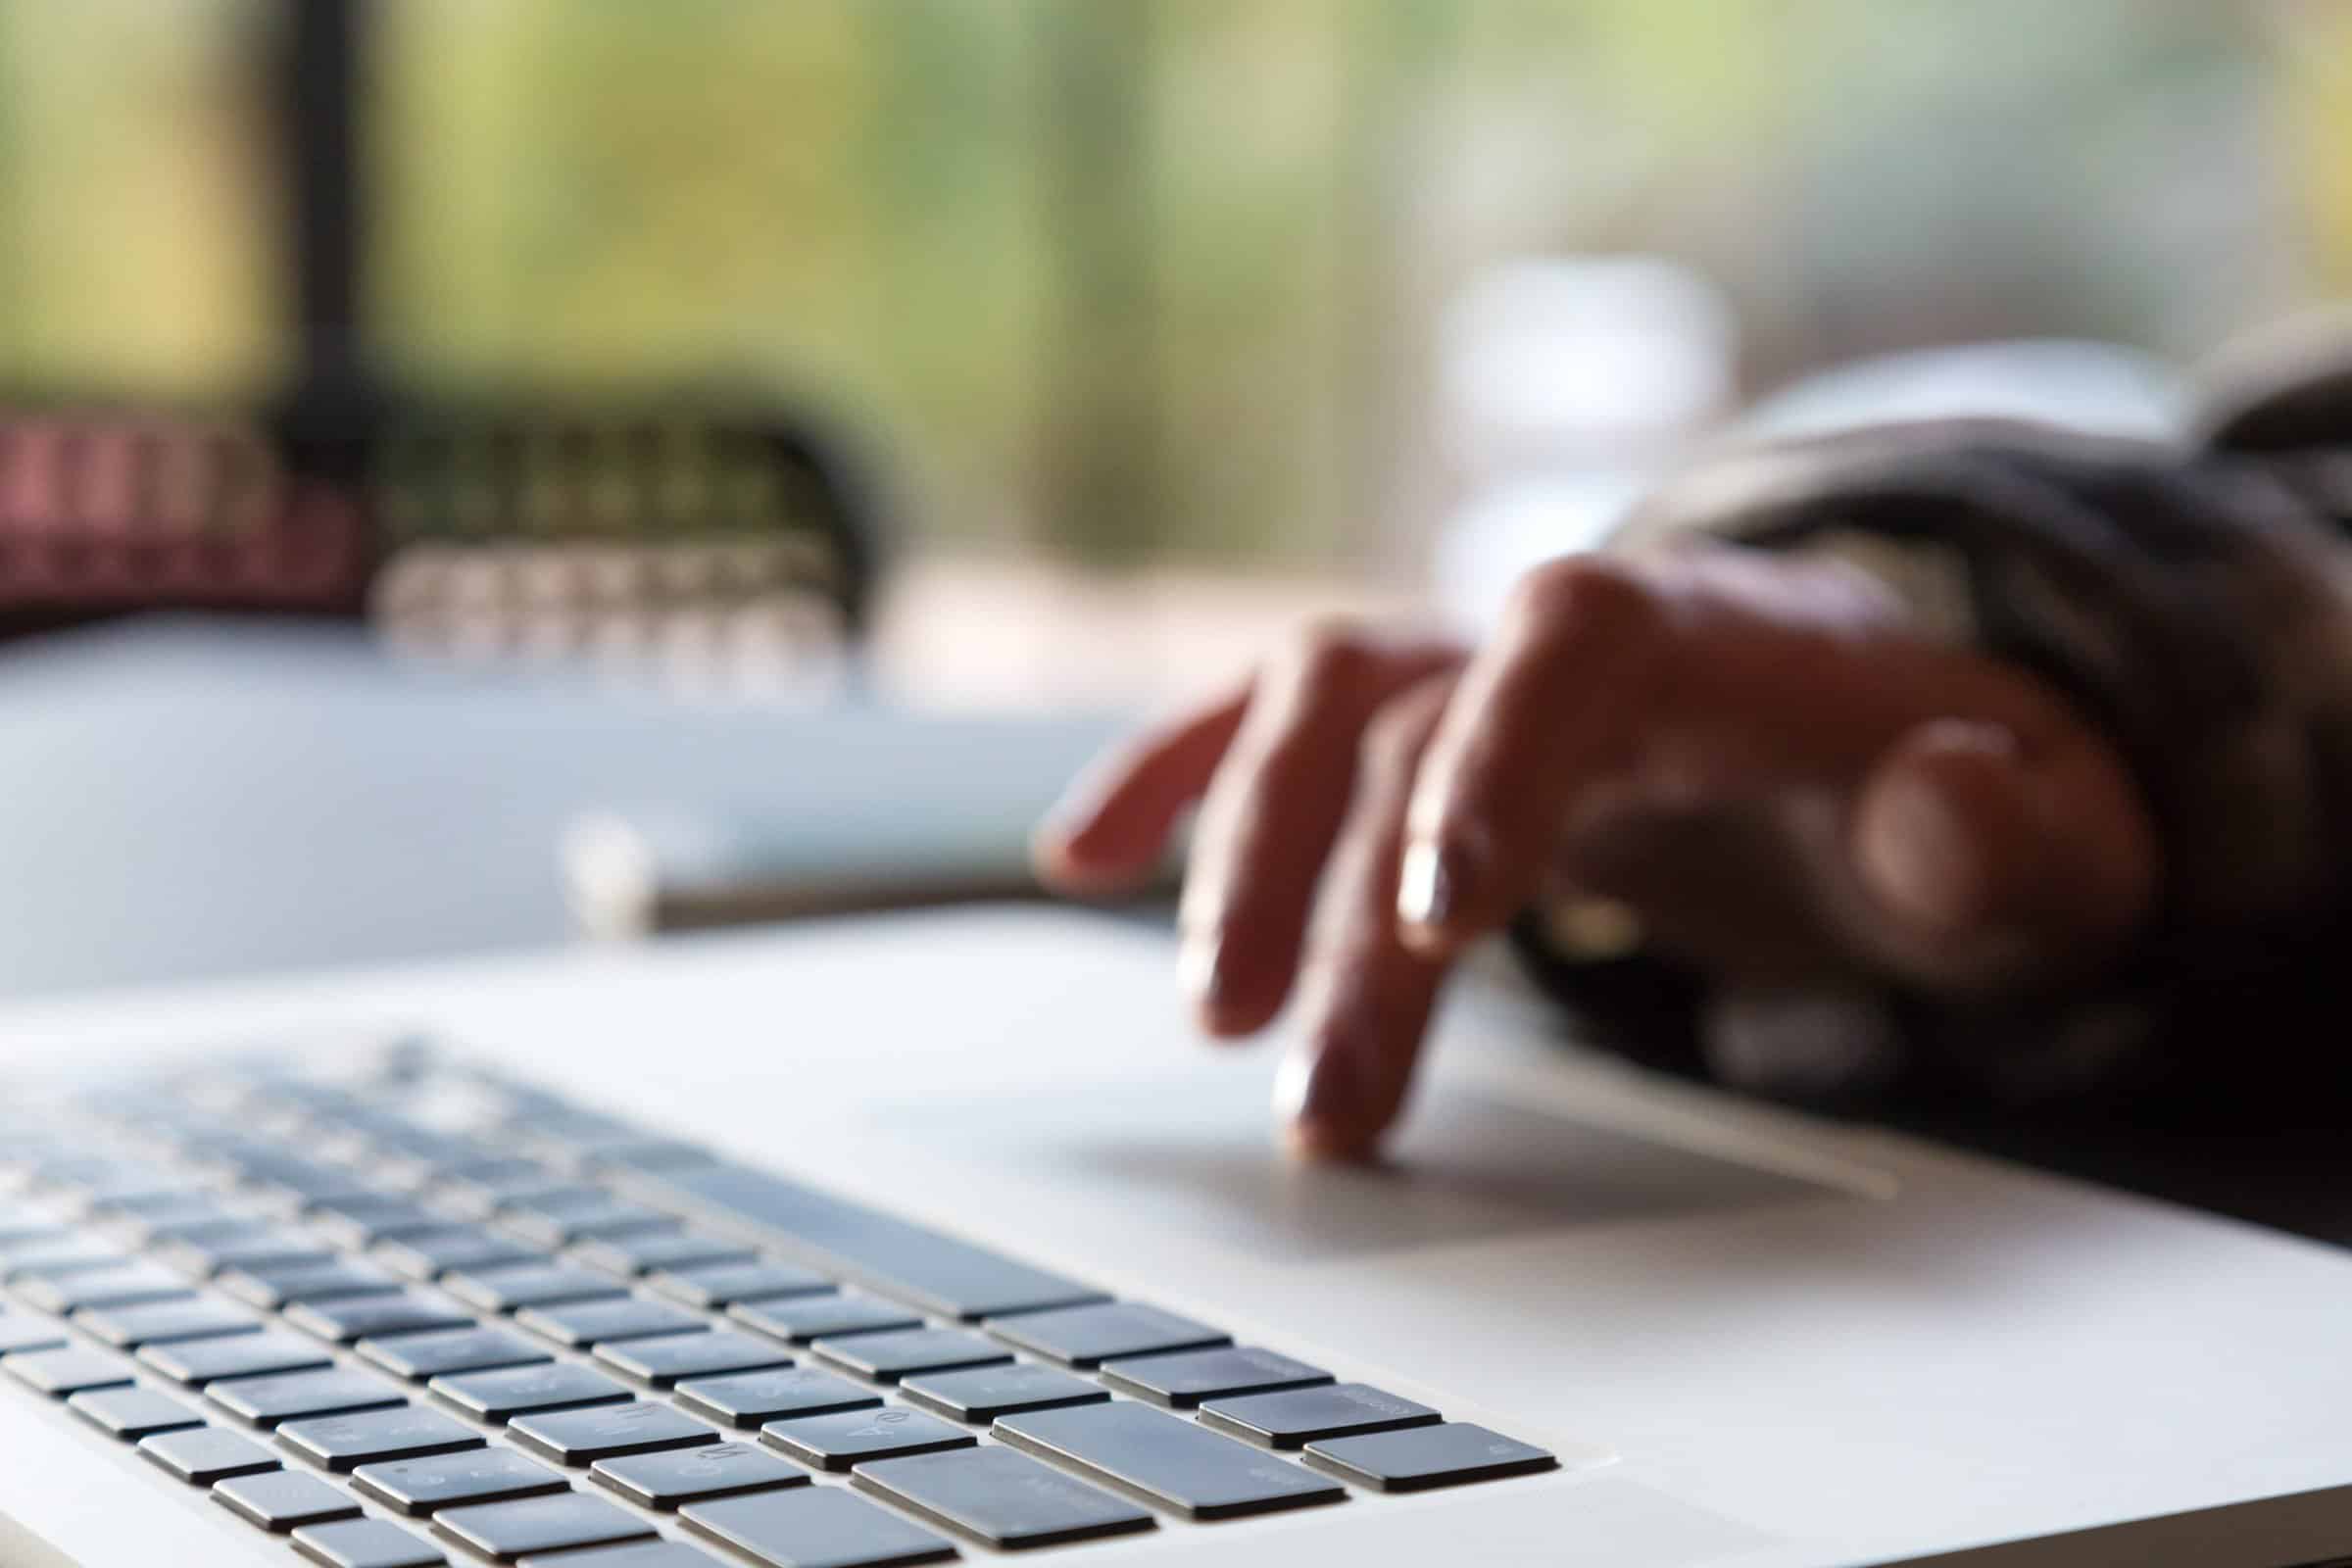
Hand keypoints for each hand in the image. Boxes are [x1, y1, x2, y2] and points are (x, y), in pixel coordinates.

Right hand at [1033, 545, 2156, 1158]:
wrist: (1870, 721)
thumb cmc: (1941, 786)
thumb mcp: (2037, 828)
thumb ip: (2008, 829)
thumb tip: (1938, 803)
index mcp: (1709, 630)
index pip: (1569, 644)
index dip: (1488, 760)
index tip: (1431, 920)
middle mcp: (1555, 627)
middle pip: (1402, 710)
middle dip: (1332, 890)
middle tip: (1310, 1085)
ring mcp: (1468, 665)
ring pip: (1309, 711)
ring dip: (1239, 855)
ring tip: (1213, 1020)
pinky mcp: (1411, 723)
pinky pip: (1262, 720)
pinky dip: (1167, 776)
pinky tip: (1081, 860)